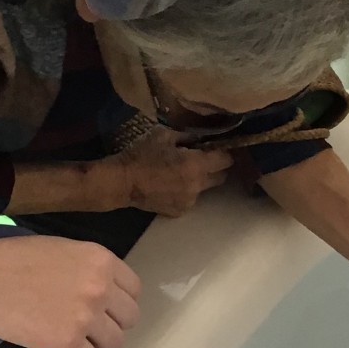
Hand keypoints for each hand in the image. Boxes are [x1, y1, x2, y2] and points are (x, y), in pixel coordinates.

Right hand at [0, 235, 140, 347]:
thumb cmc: (14, 260)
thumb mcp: (62, 249)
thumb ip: (89, 267)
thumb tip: (106, 287)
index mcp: (101, 260)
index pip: (134, 290)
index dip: (118, 300)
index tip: (104, 306)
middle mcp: (101, 288)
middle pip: (129, 318)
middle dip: (110, 322)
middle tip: (87, 323)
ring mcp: (86, 317)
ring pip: (114, 343)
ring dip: (97, 343)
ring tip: (73, 336)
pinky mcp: (67, 344)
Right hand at [112, 129, 231, 218]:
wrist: (122, 182)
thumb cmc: (142, 155)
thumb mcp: (164, 135)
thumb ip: (186, 136)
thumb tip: (200, 138)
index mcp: (196, 165)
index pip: (226, 160)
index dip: (223, 152)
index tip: (216, 148)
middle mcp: (198, 186)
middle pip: (221, 177)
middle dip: (215, 168)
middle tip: (201, 160)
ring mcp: (189, 201)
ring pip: (204, 189)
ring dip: (199, 180)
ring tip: (180, 173)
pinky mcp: (179, 211)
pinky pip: (190, 199)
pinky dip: (185, 192)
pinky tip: (170, 185)